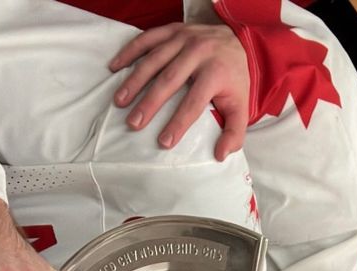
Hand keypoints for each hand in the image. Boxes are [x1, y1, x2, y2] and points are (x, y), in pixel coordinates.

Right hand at [109, 23, 248, 158]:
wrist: (235, 40)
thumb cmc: (233, 78)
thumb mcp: (241, 106)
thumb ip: (234, 133)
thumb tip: (220, 155)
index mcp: (216, 73)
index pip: (194, 103)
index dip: (178, 123)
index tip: (163, 142)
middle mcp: (198, 53)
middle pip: (169, 80)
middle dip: (149, 103)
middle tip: (133, 124)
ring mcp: (183, 38)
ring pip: (154, 60)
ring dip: (135, 81)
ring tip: (120, 102)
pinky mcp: (171, 30)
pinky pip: (147, 39)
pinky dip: (129, 52)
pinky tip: (115, 67)